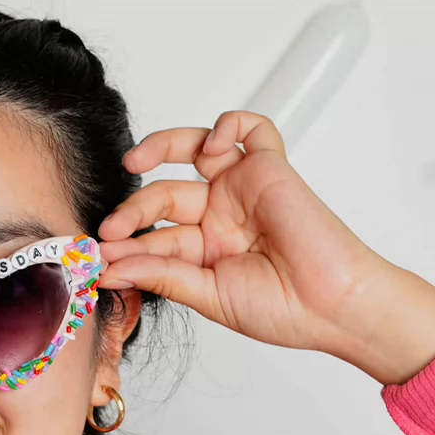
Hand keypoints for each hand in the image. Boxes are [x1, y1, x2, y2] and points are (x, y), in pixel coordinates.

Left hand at [98, 112, 434, 384]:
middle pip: (163, 197)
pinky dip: (227, 124)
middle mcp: (220, 216)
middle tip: (112, 231)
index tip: (100, 261)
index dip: (126, 247)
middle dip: (134, 211)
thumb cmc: (283, 310)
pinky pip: (250, 130)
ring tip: (135, 161)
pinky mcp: (270, 169)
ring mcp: (243, 191)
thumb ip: (161, 275)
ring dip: (159, 147)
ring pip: (193, 150)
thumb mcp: (208, 295)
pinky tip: (208, 144)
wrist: (334, 307)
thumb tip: (109, 268)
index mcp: (205, 251)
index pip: (154, 237)